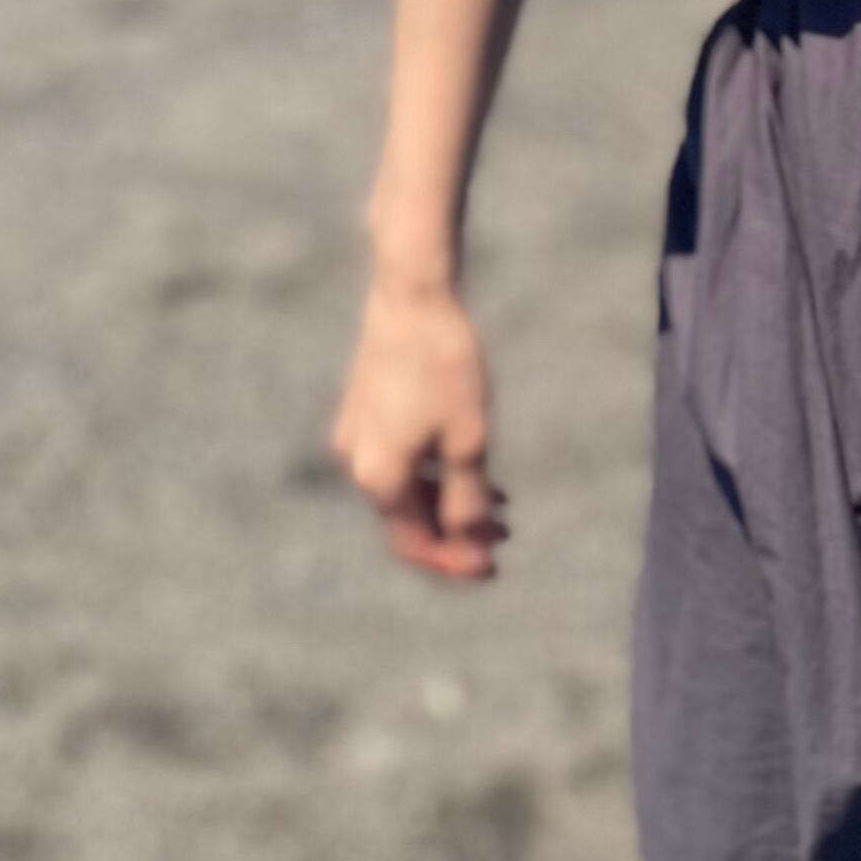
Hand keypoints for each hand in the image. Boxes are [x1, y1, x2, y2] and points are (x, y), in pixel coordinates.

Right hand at [328, 271, 508, 578]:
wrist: (413, 294)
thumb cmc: (445, 366)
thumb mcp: (469, 441)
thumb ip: (466, 501)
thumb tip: (467, 541)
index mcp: (379, 478)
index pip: (415, 545)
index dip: (455, 561)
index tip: (494, 565)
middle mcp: (357, 463)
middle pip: (407, 519)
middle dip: (455, 532)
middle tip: (504, 536)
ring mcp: (356, 435)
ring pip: (404, 488)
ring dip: (447, 502)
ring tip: (498, 503)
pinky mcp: (363, 410)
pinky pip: (397, 458)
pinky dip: (432, 472)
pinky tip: (469, 465)